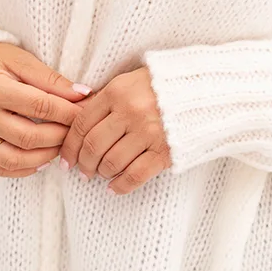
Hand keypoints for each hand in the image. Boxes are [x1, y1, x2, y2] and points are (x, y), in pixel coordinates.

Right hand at [0, 41, 92, 176]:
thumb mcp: (20, 60)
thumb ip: (51, 79)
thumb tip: (83, 95)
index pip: (40, 106)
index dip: (68, 112)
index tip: (86, 112)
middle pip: (29, 137)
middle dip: (61, 136)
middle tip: (77, 131)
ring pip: (14, 159)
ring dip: (44, 157)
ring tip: (61, 146)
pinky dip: (23, 169)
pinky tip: (40, 160)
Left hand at [58, 65, 170, 193]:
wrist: (205, 92)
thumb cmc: (163, 86)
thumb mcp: (130, 82)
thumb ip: (104, 99)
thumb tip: (74, 120)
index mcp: (118, 92)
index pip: (81, 123)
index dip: (69, 146)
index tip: (66, 160)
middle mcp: (131, 112)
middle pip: (93, 146)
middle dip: (83, 164)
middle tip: (82, 171)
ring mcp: (149, 133)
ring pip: (111, 163)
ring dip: (101, 173)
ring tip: (100, 174)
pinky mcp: (165, 151)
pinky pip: (135, 175)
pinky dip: (120, 185)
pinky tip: (114, 188)